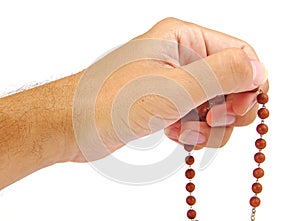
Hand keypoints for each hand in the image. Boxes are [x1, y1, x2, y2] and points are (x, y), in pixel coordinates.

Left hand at [73, 17, 267, 161]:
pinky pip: (198, 120)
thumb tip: (258, 70)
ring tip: (184, 131)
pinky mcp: (167, 106)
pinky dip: (193, 132)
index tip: (238, 111)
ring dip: (209, 126)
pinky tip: (174, 134)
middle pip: (232, 82)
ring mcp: (174, 83)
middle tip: (209, 120)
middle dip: (227, 109)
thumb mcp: (172, 88)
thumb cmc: (111, 102)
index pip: (240, 53)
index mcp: (183, 39)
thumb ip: (221, 75)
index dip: (248, 83)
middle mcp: (181, 57)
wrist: (72, 125)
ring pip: (216, 106)